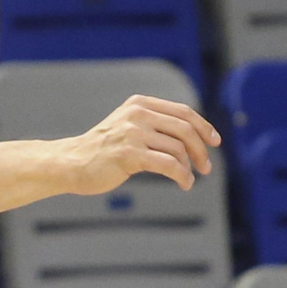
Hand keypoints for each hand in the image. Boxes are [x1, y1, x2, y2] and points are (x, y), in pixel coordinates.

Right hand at [61, 94, 221, 193]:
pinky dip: (182, 176)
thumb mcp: (128, 125)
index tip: (214, 142)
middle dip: (201, 149)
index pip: (183, 111)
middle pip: (185, 128)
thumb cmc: (104, 149)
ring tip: (189, 180)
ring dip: (190, 167)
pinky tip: (183, 183)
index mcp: (140, 103)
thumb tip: (193, 136)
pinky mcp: (129, 154)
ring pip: (178, 148)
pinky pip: (168, 165)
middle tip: (206, 167)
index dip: (204, 126)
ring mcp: (132, 133)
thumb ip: (154, 124)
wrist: (72, 162)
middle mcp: (137, 114)